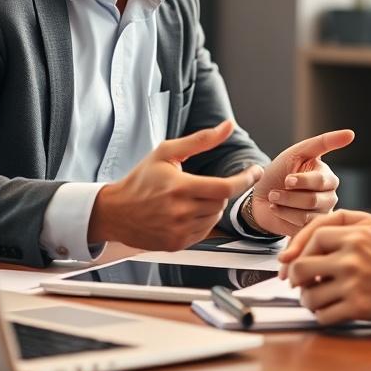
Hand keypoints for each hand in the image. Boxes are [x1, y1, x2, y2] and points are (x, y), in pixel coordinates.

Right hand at [89, 121, 262, 250]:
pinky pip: (204, 232)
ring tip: (189, 199)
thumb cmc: (140, 180)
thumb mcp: (167, 153)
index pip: (224, 187)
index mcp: (179, 187)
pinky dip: (201, 221)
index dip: (244, 180)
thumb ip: (200, 140)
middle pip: (221, 202)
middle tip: (201, 185)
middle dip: (219, 192)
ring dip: (211, 207)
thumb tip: (227, 127)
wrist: (116, 212)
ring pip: (214, 218)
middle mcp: (180, 212)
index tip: (254, 171)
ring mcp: (178, 231)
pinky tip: (184, 213)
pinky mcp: (176, 244)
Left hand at [247, 130, 353, 236]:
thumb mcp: (298, 152)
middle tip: (274, 192)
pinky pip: (300, 227)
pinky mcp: (310, 229)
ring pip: (306, 215)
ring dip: (284, 205)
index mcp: (328, 178)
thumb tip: (351, 134)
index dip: (302, 181)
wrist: (260, 196)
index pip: (321, 181)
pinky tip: (278, 209)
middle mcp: (329, 197)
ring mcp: (320, 215)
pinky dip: (283, 216)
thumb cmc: (280, 171)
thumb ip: (323, 142)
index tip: (287, 179)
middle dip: (289, 195)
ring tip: (274, 199)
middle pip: (314, 200)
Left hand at [284, 223, 370, 324]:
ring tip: (314, 301)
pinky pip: (325, 315)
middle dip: (296, 278)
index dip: (300, 252)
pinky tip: (329, 313)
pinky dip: (322, 316)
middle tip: (299, 284)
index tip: (297, 262)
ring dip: (308, 301)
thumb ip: (348, 235)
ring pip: (310, 295)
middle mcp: (351, 257)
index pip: (313, 238)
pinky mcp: (358, 306)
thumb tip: (316, 244)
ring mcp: (353, 282)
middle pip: (302, 267)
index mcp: (355, 235)